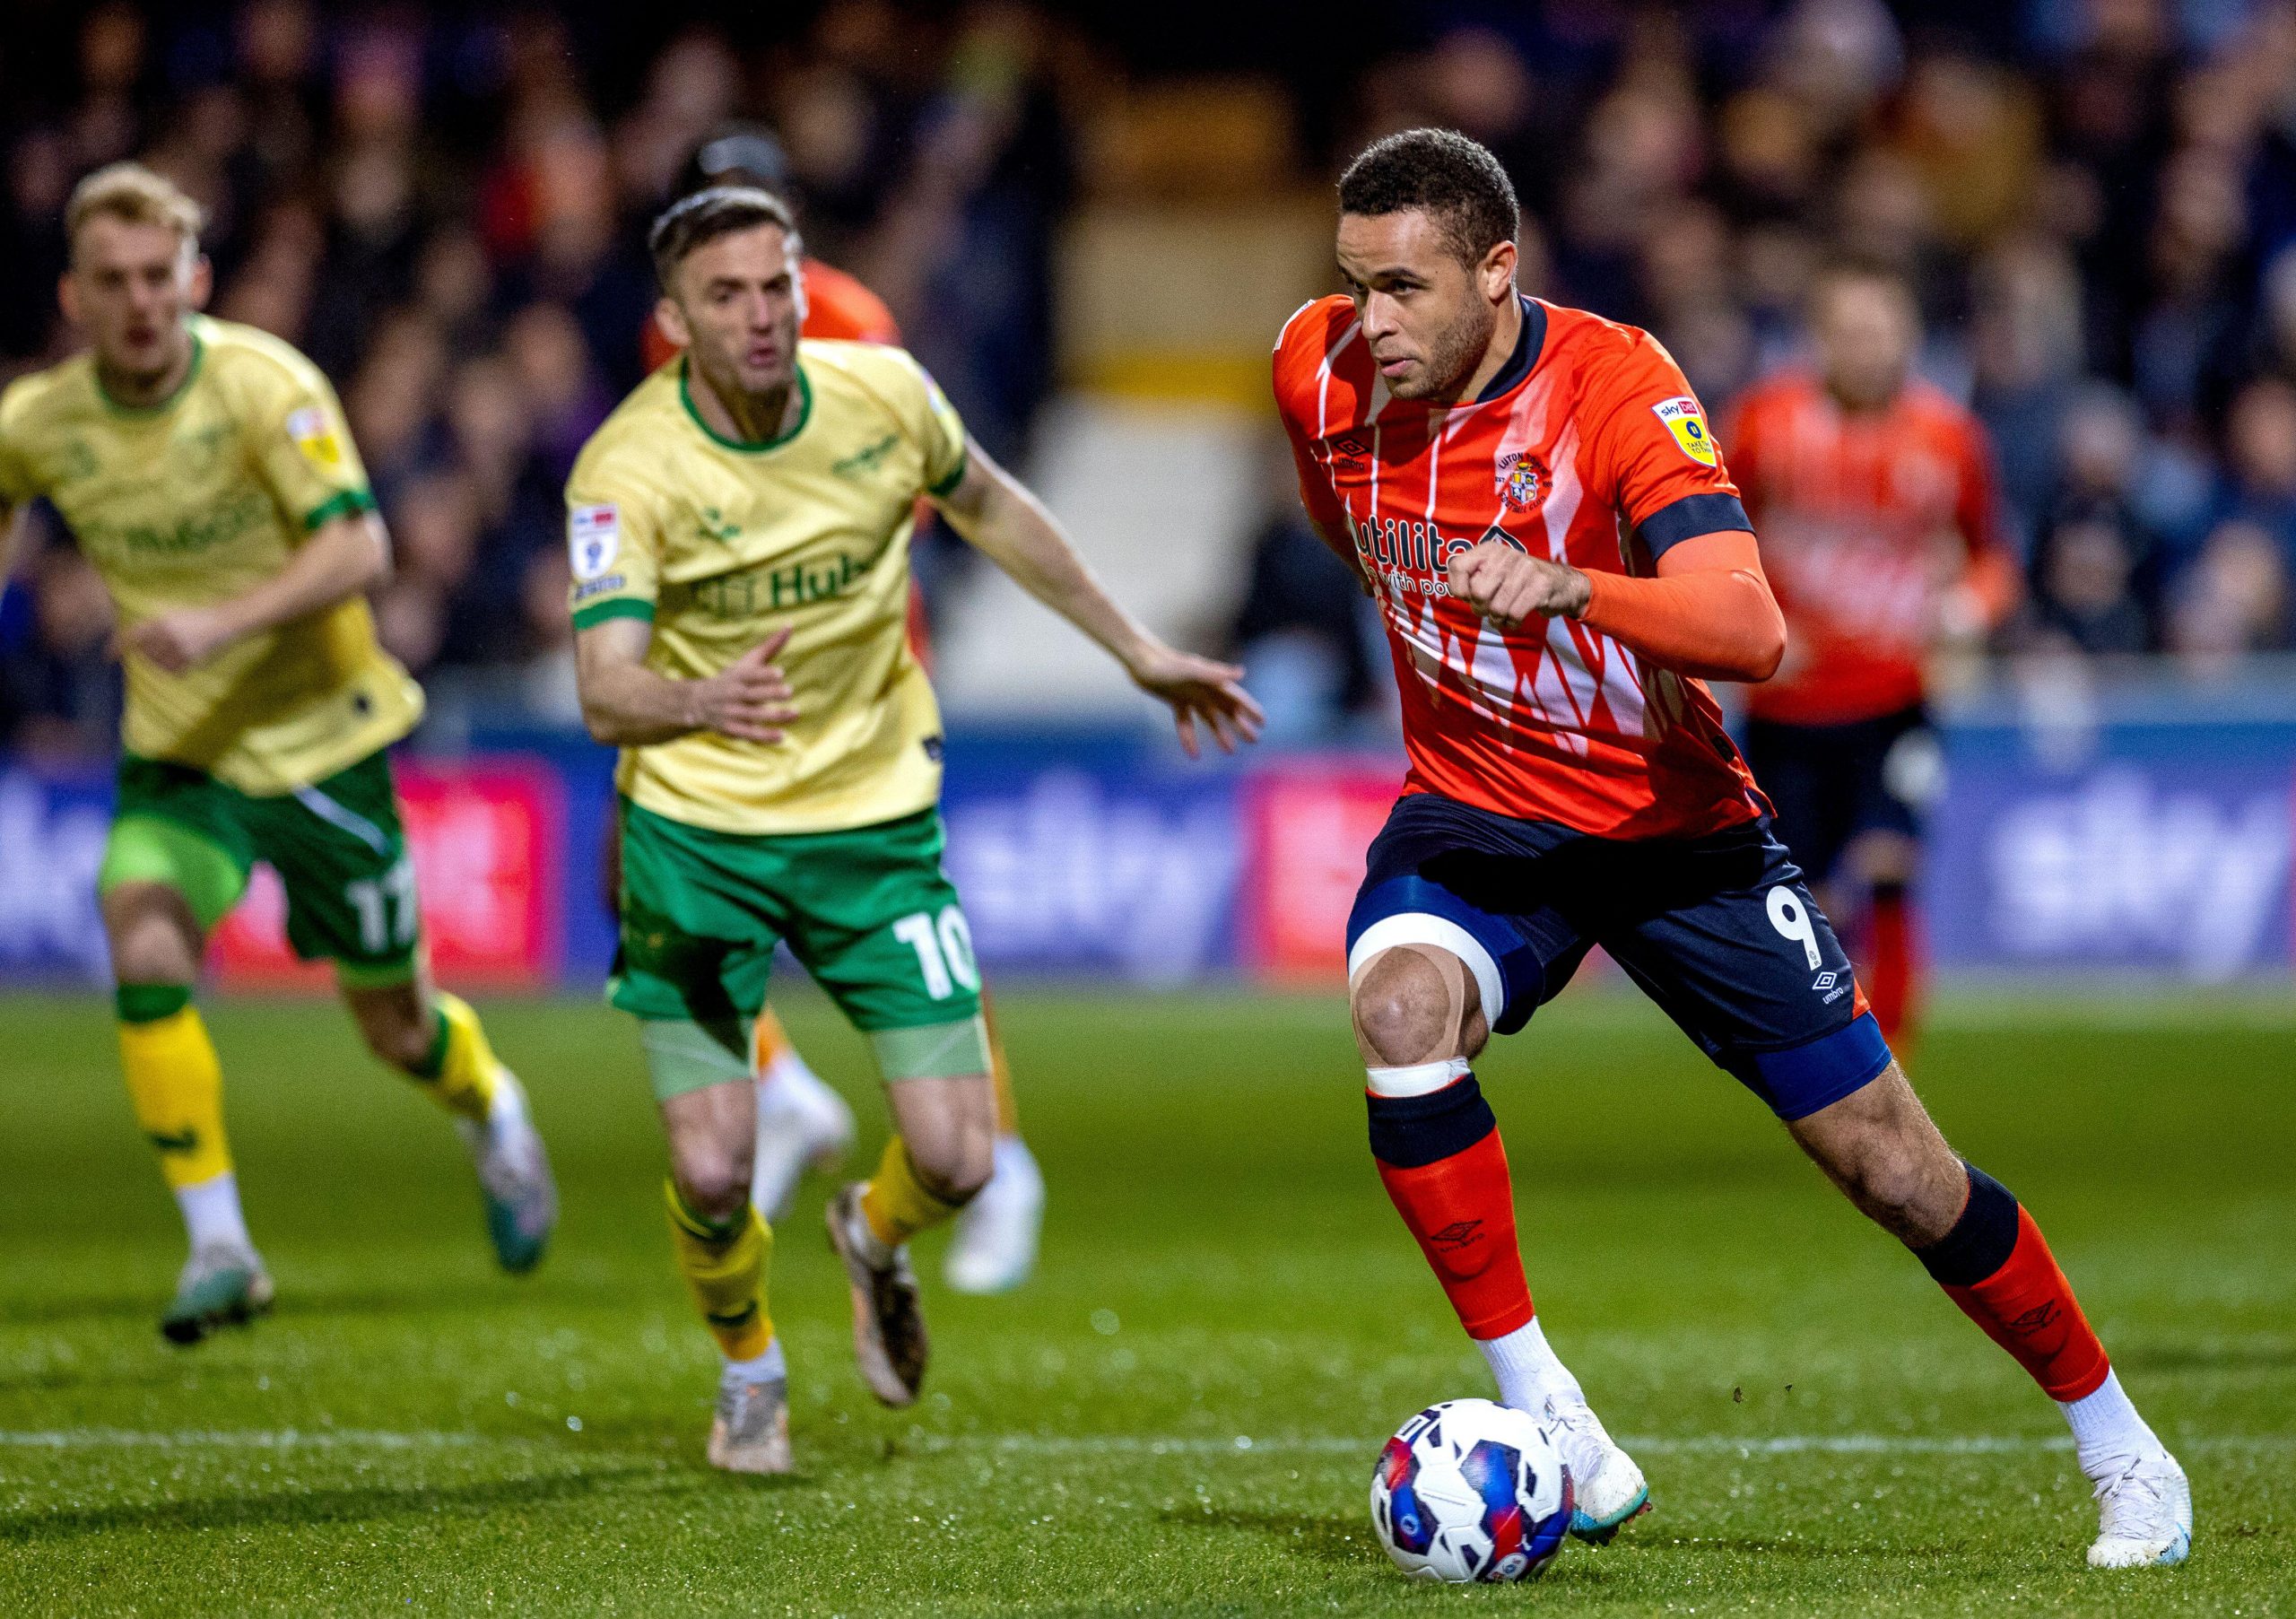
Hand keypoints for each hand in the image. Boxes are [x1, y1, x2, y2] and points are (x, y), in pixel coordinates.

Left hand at [119, 605, 235, 673]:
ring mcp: (180, 649)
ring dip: (162, 662)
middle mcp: (168, 635)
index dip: (117, 647)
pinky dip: (174, 669)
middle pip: (145, 654)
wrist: (224, 623)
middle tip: (163, 648)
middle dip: (148, 654)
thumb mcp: (172, 617)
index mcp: (161, 622)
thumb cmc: (196, 619)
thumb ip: (154, 628)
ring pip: (158, 665)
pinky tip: (184, 659)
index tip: (107, 657)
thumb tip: (134, 645)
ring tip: (176, 652)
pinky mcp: (192, 661)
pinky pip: (173, 672)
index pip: (132, 637)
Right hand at [689, 626, 798, 743]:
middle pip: (752, 695)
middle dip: (770, 693)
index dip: (764, 674)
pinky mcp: (733, 729)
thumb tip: (791, 624)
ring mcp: (732, 713)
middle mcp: (734, 695)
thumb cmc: (733, 678)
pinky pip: (750, 734)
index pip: (751, 675)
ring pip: (754, 716)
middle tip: (789, 690)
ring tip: (795, 713)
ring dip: (774, 715)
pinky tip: (782, 735)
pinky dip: (765, 736)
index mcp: (738, 676)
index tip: (780, 672)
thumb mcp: (748, 661)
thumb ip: (771, 646)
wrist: (699, 702)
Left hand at [1124, 640, 1265, 758]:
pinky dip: (1190, 737)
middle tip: (1254, 741)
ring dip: (1220, 733)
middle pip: (1226, 710)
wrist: (1141, 662)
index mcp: (1212, 681)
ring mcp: (1191, 695)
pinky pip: (1186, 722)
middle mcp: (1204, 688)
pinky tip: (1194, 754)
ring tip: (1230, 751)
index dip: (1250, 709)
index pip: (1236, 697)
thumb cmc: (1167, 665)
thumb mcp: (1192, 671)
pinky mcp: (1176, 701)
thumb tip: (1242, 673)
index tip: (1263, 722)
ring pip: (1209, 718)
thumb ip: (1216, 674)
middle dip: (1240, 725)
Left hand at [1446, 541, 1589, 629]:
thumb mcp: (1495, 573)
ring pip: (1497, 607)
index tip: (1469, 597)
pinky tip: (1516, 619)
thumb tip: (1459, 594)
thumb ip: (1473, 579)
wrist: (1562, 584)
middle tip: (1490, 611)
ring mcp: (1525, 568)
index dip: (1458, 588)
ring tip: (1503, 617)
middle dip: (1481, 610)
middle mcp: (1506, 555)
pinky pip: (1514, 614)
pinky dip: (1512, 623)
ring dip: (1497, 619)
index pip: (1457, 566)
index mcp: (1490, 550)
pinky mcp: (1541, 585)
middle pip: (1478, 593)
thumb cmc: (1520, 583)